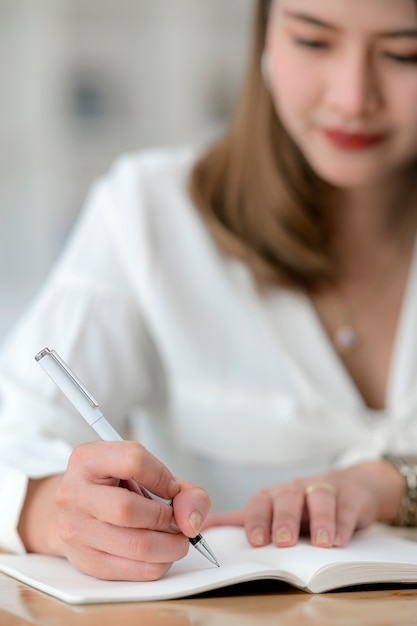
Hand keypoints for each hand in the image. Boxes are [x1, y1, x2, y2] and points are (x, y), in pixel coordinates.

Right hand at [18, 441, 210, 580]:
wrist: (74, 511)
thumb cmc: (114, 488)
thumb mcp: (142, 472)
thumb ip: (181, 489)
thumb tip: (191, 520)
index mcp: (88, 460)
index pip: (132, 461)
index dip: (162, 476)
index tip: (171, 489)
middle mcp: (75, 494)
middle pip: (128, 509)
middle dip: (166, 517)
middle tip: (177, 519)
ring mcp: (77, 531)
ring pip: (136, 545)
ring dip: (170, 545)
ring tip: (175, 536)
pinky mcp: (87, 562)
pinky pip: (136, 571)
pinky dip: (160, 563)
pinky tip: (160, 551)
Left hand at [205, 460, 404, 547]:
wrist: (350, 488)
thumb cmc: (304, 505)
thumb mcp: (272, 511)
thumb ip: (241, 521)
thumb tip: (203, 527)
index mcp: (274, 496)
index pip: (261, 504)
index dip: (257, 521)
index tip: (255, 541)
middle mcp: (296, 490)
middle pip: (288, 498)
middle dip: (285, 520)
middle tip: (284, 542)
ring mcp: (324, 490)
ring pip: (319, 497)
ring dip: (320, 520)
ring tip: (321, 544)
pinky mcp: (350, 496)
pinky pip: (346, 506)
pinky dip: (343, 523)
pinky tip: (340, 539)